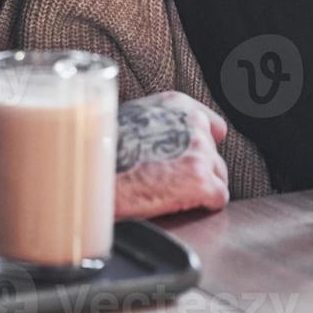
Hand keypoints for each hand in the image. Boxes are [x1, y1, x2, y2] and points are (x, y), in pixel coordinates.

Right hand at [114, 90, 230, 218]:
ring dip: (201, 188)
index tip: (187, 159)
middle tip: (169, 181)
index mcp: (177, 106)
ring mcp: (200, 153)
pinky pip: (218, 198)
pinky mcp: (202, 182)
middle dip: (197, 170)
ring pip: (219, 175)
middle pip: (213, 154)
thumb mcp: (131, 119)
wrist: (94, 179)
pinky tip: (180, 206)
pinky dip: (204, 206)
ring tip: (172, 195)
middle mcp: (194, 124)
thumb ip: (160, 121)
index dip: (197, 147)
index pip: (210, 125)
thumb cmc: (104, 153)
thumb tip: (174, 134)